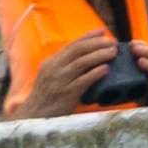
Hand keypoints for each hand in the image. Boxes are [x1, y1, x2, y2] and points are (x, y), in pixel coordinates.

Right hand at [0, 31, 122, 121]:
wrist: (34, 116)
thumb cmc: (46, 97)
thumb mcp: (49, 76)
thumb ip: (63, 66)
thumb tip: (85, 56)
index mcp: (51, 62)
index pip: (71, 45)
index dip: (88, 37)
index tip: (102, 31)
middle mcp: (54, 69)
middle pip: (78, 50)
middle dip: (97, 43)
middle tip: (112, 42)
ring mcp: (60, 81)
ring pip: (81, 63)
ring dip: (99, 55)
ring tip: (113, 52)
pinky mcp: (67, 94)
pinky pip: (83, 81)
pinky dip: (95, 73)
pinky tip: (106, 69)